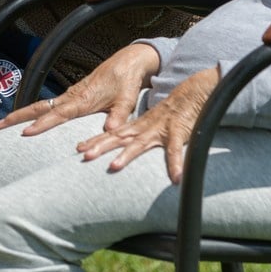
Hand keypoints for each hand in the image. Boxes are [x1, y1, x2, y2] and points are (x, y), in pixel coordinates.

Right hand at [0, 41, 159, 135]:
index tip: (26, 132)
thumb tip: (111, 131)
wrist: (126, 62)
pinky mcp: (71, 95)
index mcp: (82, 99)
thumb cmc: (126, 82)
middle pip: (39, 107)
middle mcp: (71, 96)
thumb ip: (118, 116)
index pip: (57, 114)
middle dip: (18, 117)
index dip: (42, 124)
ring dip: (21, 114)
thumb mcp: (126, 100)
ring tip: (2, 125)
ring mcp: (69, 95)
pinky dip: (33, 112)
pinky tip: (25, 120)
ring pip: (40, 106)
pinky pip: (48, 105)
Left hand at [75, 65, 220, 178]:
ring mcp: (159, 130)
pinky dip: (175, 163)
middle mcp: (143, 128)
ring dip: (127, 155)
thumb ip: (137, 137)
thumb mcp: (150, 125)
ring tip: (113, 167)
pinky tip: (176, 178)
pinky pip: (175, 150)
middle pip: (118, 138)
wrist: (192, 93)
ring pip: (140, 144)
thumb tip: (122, 150)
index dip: (95, 140)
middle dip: (101, 146)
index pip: (112, 134)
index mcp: (136, 127)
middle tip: (84, 156)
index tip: (78, 148)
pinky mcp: (177, 132)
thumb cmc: (170, 114)